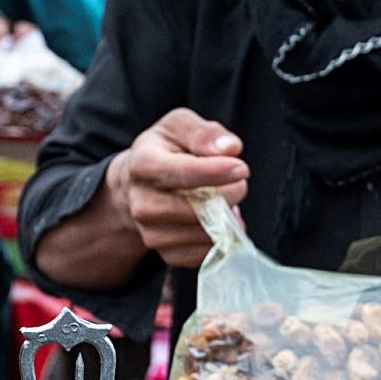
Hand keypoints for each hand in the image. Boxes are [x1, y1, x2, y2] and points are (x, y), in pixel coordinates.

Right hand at [107, 109, 247, 268]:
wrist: (139, 184)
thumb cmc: (165, 150)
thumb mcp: (179, 126)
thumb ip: (204, 133)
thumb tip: (229, 148)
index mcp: (143, 165)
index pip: (180, 173)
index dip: (214, 172)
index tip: (241, 168)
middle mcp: (142, 203)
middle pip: (195, 208)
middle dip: (228, 195)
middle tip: (238, 182)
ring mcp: (151, 232)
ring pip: (204, 233)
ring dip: (226, 218)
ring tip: (226, 200)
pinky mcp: (167, 253)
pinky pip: (205, 253)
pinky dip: (221, 238)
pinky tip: (219, 220)